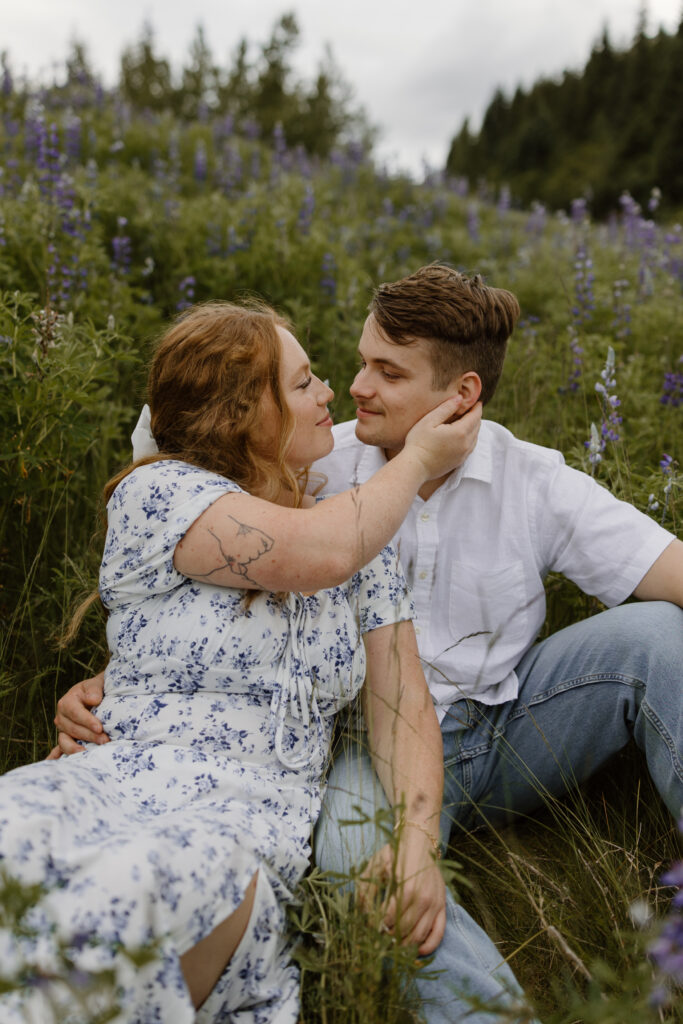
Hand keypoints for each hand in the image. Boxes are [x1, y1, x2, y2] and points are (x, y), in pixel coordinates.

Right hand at [53, 672, 107, 754]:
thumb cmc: (97, 690)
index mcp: (67, 702)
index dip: (87, 721)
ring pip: (65, 741)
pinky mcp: (67, 740)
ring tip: (89, 753)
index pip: (75, 712)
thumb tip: (93, 700)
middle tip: (105, 741)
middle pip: (72, 729)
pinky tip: (61, 764)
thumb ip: (94, 689)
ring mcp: (63, 730)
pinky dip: (59, 757)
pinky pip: (60, 750)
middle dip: (89, 736)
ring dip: (77, 748)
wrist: (97, 695)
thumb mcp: (96, 684)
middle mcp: (61, 717)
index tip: (99, 727)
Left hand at [358, 829, 445, 955]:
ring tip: (392, 946)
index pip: (388, 919)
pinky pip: (438, 933)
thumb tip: (361, 914)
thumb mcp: (376, 865)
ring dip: (404, 945)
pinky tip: (417, 951)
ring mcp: (435, 904)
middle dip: (388, 938)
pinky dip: (428, 946)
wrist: (420, 840)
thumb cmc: (396, 852)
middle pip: (403, 931)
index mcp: (406, 889)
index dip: (376, 926)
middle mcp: (423, 899)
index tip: (368, 927)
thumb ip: (366, 889)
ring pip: (419, 936)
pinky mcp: (442, 906)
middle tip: (378, 939)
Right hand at [404, 398, 481, 480]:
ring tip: (468, 420)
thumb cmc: (419, 442)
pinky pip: (470, 447)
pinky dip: (471, 438)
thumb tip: (459, 398)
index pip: (475, 416)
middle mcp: (466, 444)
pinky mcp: (459, 462)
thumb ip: (446, 408)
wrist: (415, 467)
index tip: (476, 401)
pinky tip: (463, 435)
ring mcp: (463, 454)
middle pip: (477, 426)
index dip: (477, 407)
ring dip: (474, 428)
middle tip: (472, 408)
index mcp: (460, 432)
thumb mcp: (429, 420)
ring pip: (475, 437)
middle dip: (476, 416)